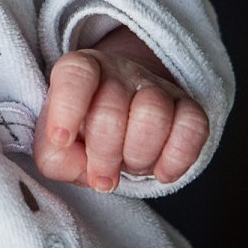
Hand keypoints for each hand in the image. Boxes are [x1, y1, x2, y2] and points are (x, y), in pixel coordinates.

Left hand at [35, 35, 208, 191]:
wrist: (120, 126)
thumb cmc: (80, 134)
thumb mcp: (54, 146)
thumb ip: (55, 158)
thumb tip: (83, 167)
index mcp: (81, 71)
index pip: (76, 74)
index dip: (66, 108)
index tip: (60, 140)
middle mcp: (118, 72)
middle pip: (111, 107)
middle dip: (104, 153)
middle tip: (101, 175)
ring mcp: (156, 86)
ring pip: (153, 114)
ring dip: (138, 155)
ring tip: (129, 166)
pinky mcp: (188, 107)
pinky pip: (194, 126)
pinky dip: (177, 157)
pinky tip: (161, 171)